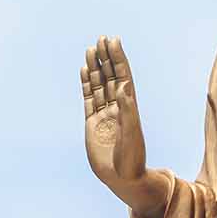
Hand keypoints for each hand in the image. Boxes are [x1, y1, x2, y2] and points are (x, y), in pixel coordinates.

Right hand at [82, 36, 166, 217]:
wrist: (123, 179)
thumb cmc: (133, 159)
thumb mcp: (132, 134)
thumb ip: (127, 110)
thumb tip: (123, 86)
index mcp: (129, 106)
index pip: (123, 76)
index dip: (118, 58)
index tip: (113, 41)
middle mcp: (117, 107)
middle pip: (110, 76)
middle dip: (106, 58)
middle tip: (101, 38)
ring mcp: (104, 114)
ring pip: (98, 85)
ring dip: (95, 68)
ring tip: (91, 50)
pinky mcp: (92, 123)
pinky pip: (88, 99)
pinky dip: (86, 85)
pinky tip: (83, 72)